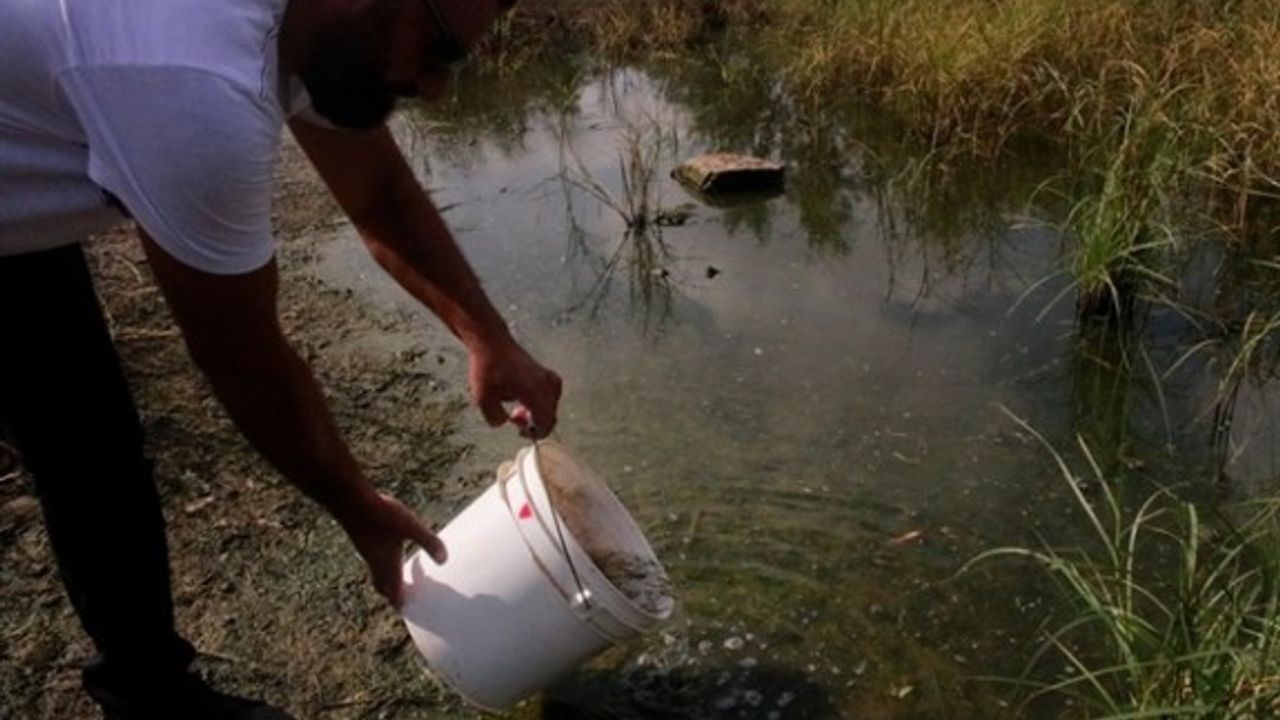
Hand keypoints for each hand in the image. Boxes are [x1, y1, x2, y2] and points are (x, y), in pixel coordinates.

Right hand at [339, 491, 445, 607]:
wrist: (350, 501)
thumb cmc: (381, 516)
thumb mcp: (411, 528)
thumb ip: (428, 543)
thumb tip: (444, 560)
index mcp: (388, 566)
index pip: (394, 594)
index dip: (402, 604)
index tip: (411, 611)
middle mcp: (375, 562)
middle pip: (383, 586)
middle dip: (395, 594)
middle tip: (408, 596)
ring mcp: (367, 551)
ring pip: (377, 572)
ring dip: (389, 577)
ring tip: (403, 573)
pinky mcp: (363, 539)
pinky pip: (374, 557)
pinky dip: (384, 561)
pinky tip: (391, 547)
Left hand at [469, 340, 561, 438]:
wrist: (490, 343)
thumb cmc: (488, 368)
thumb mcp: (483, 400)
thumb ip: (495, 418)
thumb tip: (503, 422)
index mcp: (534, 394)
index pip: (547, 421)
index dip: (537, 433)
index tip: (523, 433)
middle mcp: (545, 385)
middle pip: (551, 413)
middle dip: (536, 422)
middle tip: (517, 420)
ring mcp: (546, 376)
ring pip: (552, 402)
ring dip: (538, 410)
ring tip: (519, 408)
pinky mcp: (542, 370)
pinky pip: (551, 391)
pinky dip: (542, 399)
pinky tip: (526, 397)